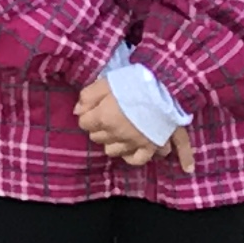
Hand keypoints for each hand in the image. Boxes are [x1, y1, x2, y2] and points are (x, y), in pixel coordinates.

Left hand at [75, 75, 193, 170]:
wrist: (165, 90)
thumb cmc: (133, 83)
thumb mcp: (105, 82)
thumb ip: (88, 96)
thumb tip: (78, 111)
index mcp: (103, 118)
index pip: (84, 123)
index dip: (87, 115)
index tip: (92, 110)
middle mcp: (116, 134)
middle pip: (97, 138)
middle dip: (98, 128)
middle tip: (105, 118)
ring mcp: (133, 143)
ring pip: (113, 151)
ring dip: (112, 142)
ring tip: (116, 133)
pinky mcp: (150, 147)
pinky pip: (138, 160)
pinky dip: (132, 157)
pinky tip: (130, 153)